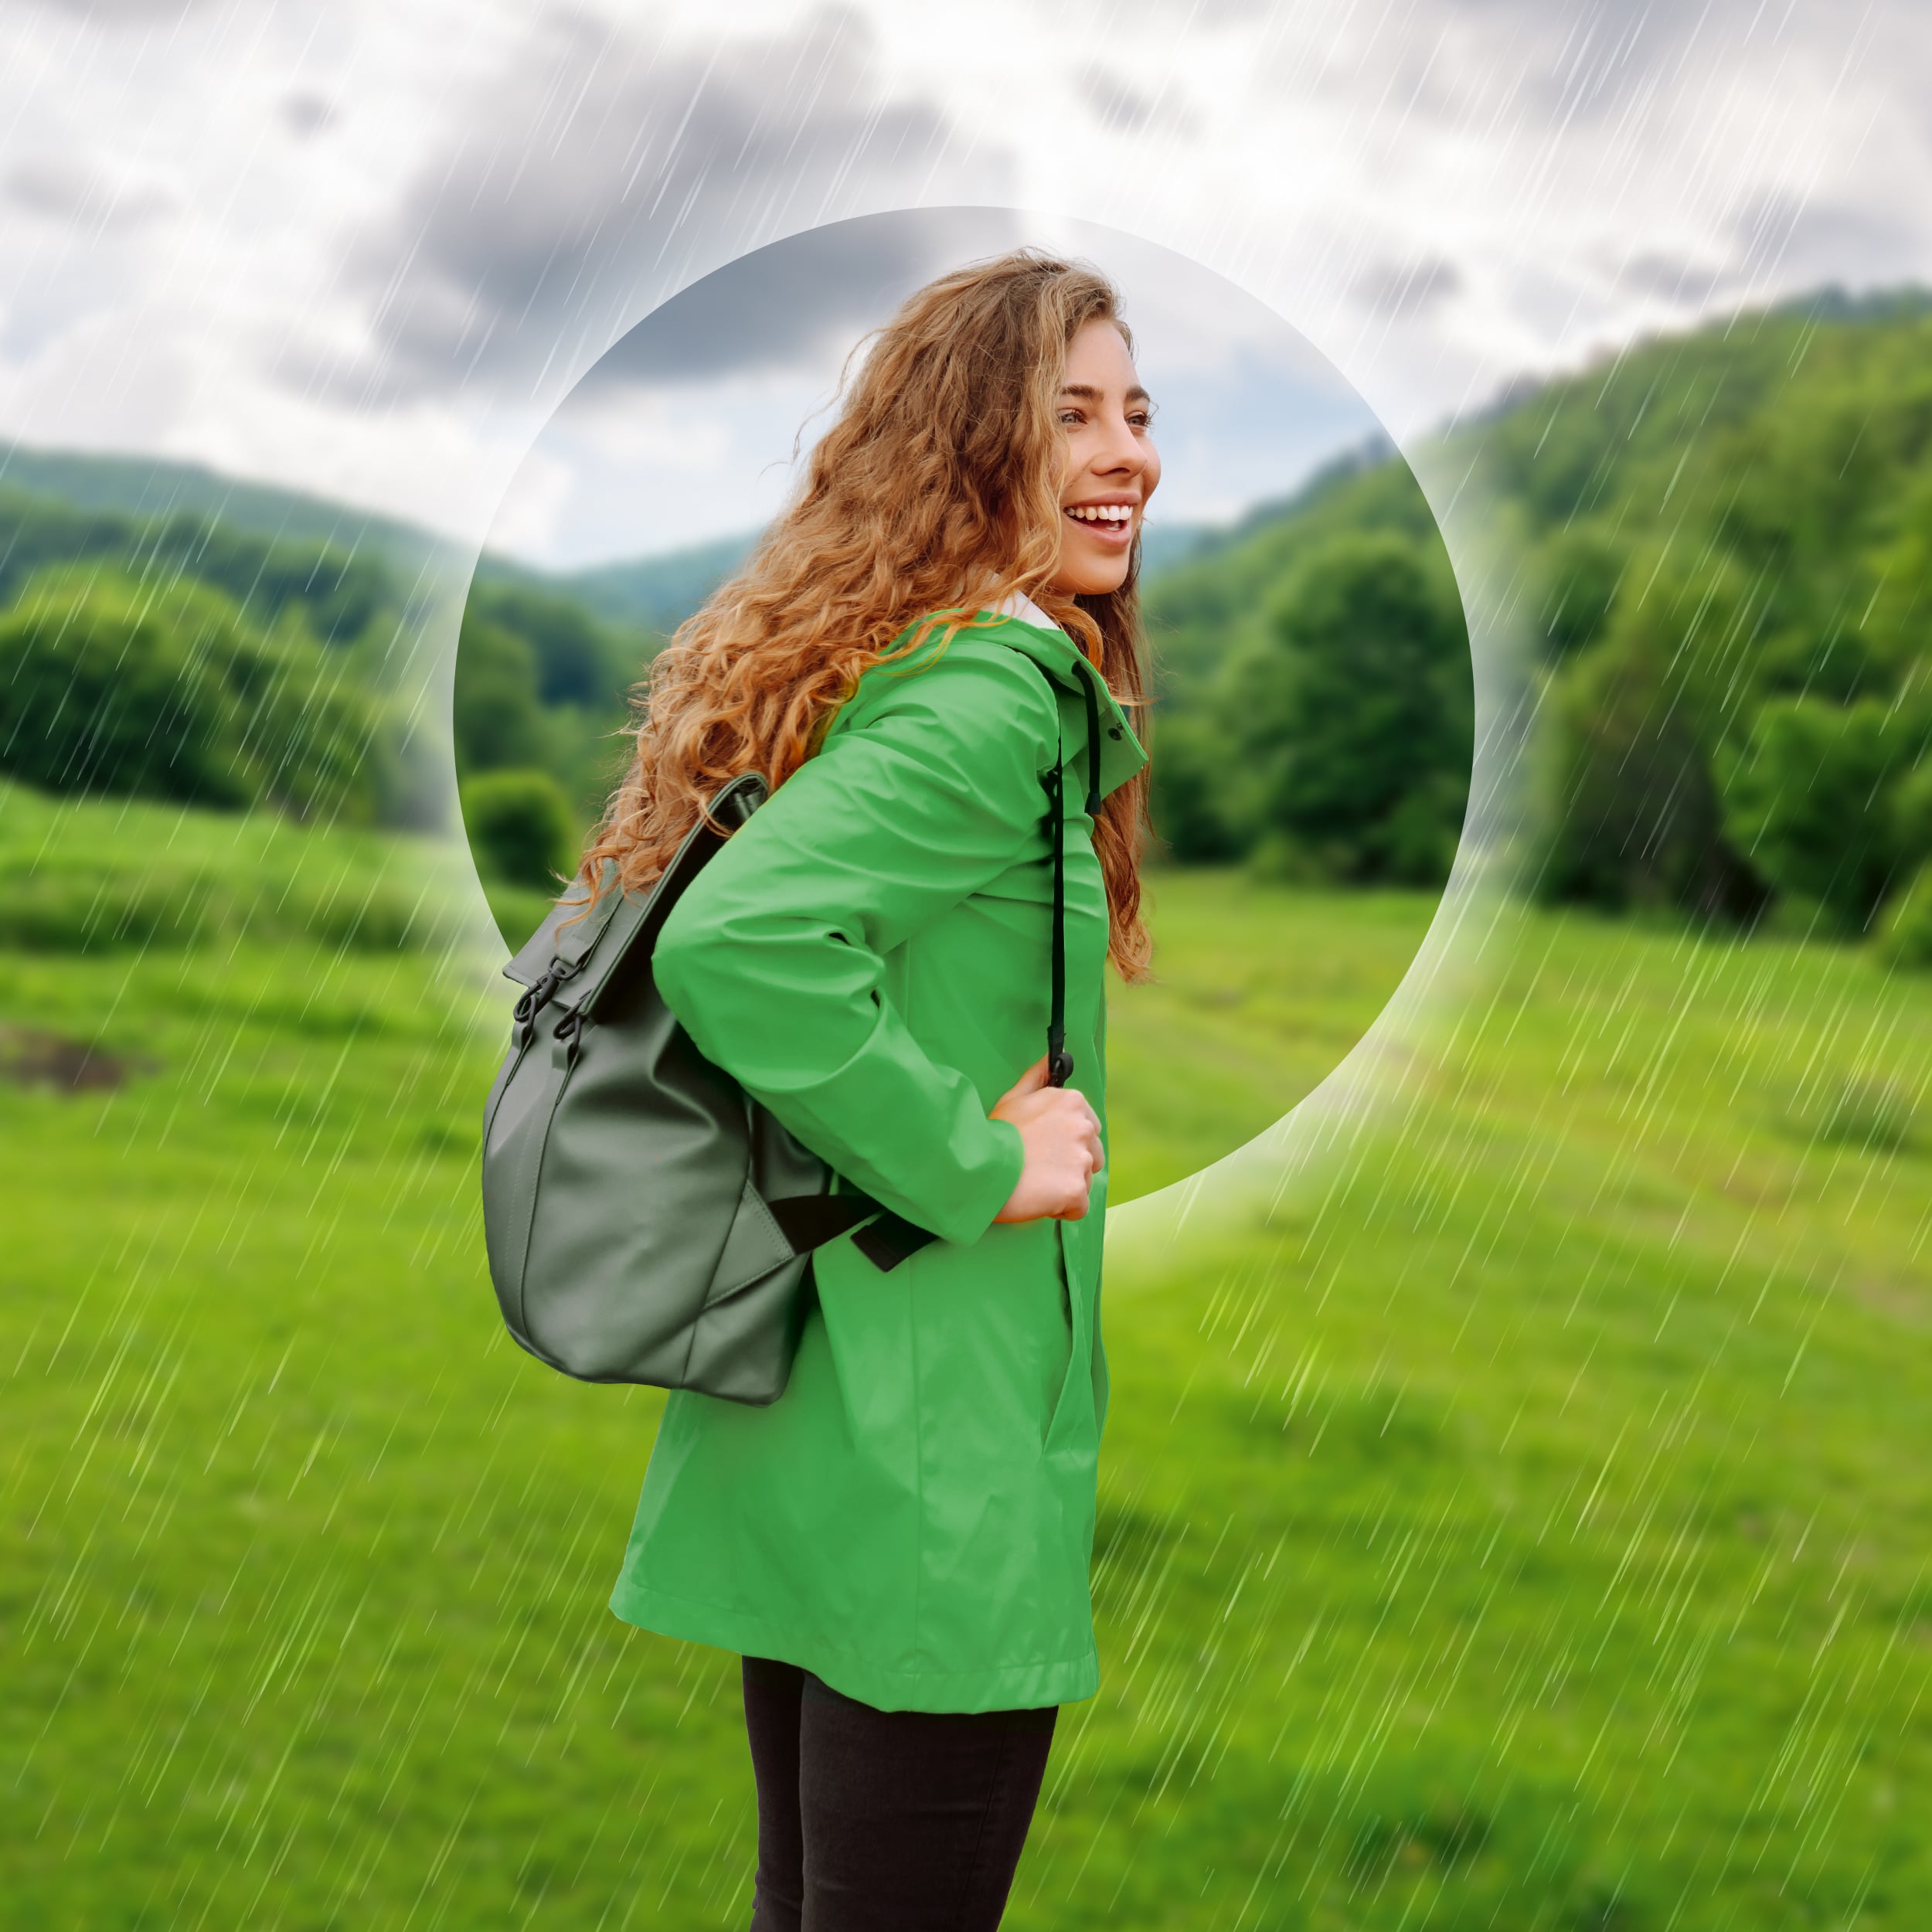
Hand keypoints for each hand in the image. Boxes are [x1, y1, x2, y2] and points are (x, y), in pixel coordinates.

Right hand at [990, 1055, 1103, 1222]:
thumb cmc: (994, 1134)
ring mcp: (1081, 1160)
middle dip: (1070, 1165)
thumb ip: (1037, 1078)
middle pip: (1092, 1156)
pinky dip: (1062, 1209)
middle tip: (1038, 1167)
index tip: (1043, 1146)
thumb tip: (1049, 1058)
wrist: (979, 1169)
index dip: (1066, 1141)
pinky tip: (1039, 1199)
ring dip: (1065, 1187)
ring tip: (1035, 1183)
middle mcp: (1083, 1127)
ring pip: (1084, 1181)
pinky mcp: (1076, 1189)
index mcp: (1072, 1103)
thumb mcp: (1013, 1098)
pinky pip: (1079, 1207)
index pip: (1088, 1128)